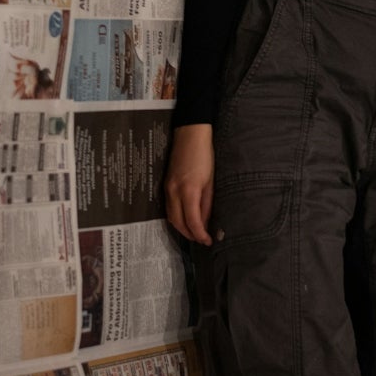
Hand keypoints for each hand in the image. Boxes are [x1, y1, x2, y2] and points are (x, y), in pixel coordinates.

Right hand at [164, 124, 214, 243]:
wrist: (190, 135)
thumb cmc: (205, 156)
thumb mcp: (210, 182)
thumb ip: (207, 204)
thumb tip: (205, 222)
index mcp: (188, 191)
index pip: (192, 221)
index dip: (200, 234)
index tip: (208, 241)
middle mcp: (174, 192)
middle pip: (178, 223)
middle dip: (189, 235)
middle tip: (201, 240)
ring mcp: (167, 188)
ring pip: (171, 217)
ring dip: (182, 228)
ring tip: (194, 232)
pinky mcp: (165, 185)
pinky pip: (169, 208)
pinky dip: (177, 217)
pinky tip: (185, 219)